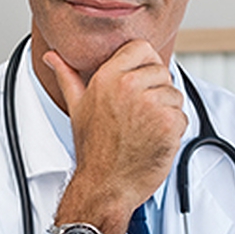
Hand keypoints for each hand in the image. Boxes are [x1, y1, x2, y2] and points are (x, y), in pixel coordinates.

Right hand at [45, 40, 186, 233]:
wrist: (104, 185)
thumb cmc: (92, 149)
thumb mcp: (77, 106)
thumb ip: (67, 76)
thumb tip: (52, 57)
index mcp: (108, 77)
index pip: (142, 48)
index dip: (144, 65)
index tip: (138, 84)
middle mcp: (130, 86)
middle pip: (162, 71)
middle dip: (156, 92)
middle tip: (138, 116)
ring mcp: (151, 104)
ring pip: (174, 95)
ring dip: (166, 112)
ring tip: (144, 129)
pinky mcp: (169, 123)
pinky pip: (182, 116)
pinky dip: (173, 131)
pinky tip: (153, 140)